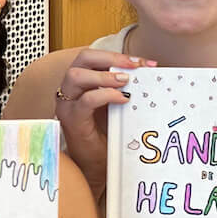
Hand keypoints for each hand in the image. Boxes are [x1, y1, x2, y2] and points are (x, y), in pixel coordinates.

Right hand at [53, 49, 151, 191]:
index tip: (144, 62)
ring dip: (104, 75)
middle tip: (134, 66)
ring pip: (76, 75)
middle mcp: (70, 89)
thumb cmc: (106, 133)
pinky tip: (122, 99)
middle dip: (110, 57)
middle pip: (82, 58)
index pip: (95, 56)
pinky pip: (85, 101)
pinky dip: (105, 95)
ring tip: (125, 81)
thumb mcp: (118, 104)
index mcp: (82, 81)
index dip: (118, 54)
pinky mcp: (71, 119)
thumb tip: (149, 71)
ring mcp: (68, 103)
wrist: (96, 164)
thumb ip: (126, 87)